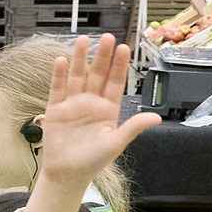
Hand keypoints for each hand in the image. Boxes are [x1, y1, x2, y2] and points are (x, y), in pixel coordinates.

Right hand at [31, 35, 152, 192]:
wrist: (67, 174)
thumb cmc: (92, 161)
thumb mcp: (116, 144)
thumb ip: (133, 127)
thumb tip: (156, 118)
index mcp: (108, 109)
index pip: (115, 82)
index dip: (119, 65)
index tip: (124, 48)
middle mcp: (91, 103)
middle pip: (97, 74)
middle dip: (102, 56)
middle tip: (107, 38)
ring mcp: (73, 104)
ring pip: (77, 76)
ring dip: (79, 59)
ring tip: (83, 41)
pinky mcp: (56, 110)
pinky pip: (58, 89)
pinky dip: (59, 75)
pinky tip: (61, 61)